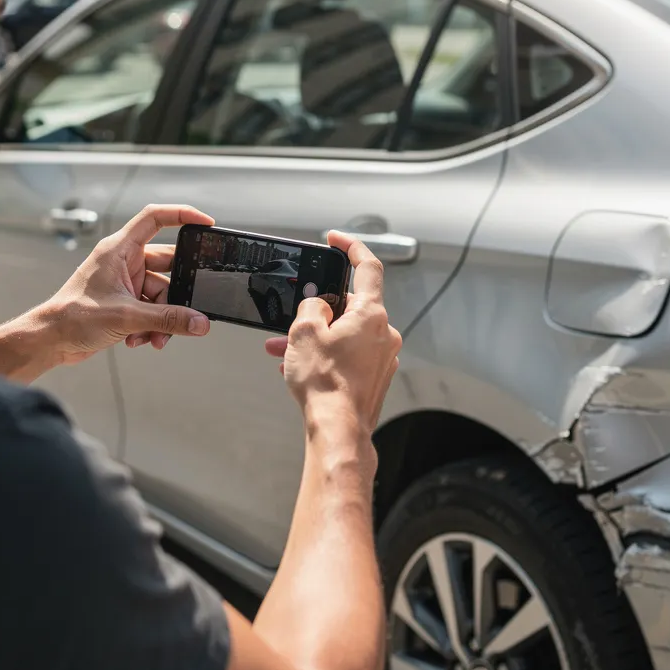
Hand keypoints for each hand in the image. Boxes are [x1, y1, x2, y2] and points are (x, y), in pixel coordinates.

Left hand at [41, 205, 211, 363]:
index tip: (206, 224)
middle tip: (186, 311)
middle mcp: (123, 261)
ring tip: (155, 337)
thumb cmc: (72, 317)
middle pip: (167, 266)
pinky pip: (152, 309)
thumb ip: (168, 319)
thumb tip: (199, 322)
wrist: (51, 341)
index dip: (182, 215)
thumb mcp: (127, 316)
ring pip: (161, 294)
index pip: (155, 218)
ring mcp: (125, 282)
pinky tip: (140, 339)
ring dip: (162, 319)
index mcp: (119, 249)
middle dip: (176, 295)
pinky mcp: (125, 302)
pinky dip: (151, 326)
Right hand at [264, 231, 401, 429]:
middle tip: (294, 316)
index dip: (351, 247)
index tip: (337, 240)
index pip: (368, 267)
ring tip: (285, 350)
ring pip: (346, 334)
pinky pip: (349, 355)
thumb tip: (317, 305)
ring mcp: (382, 358)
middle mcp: (384, 334)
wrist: (338, 429)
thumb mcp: (304, 332)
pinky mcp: (375, 378)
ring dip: (317, 336)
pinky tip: (302, 367)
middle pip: (350, 306)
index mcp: (372, 314)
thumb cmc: (325, 384)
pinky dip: (327, 354)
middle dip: (318, 309)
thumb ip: (311, 307)